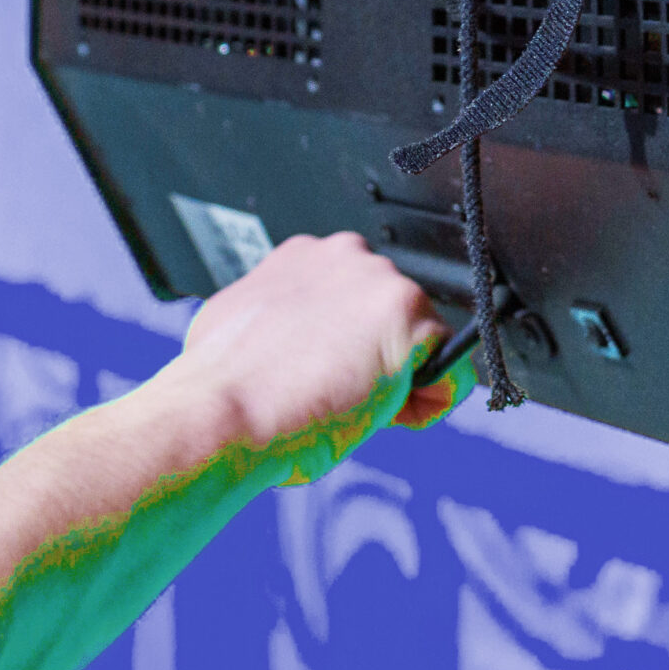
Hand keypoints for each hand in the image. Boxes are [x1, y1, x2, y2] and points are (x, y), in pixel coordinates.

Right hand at [164, 232, 462, 487]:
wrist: (221, 408)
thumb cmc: (219, 386)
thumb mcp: (242, 328)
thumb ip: (281, 320)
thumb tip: (285, 342)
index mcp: (304, 255)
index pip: (356, 299)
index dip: (345, 347)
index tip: (322, 374)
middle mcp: (346, 254)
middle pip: (392, 318)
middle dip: (375, 359)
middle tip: (334, 394)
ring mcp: (381, 281)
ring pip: (421, 345)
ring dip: (398, 383)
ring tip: (350, 406)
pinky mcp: (410, 316)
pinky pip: (449, 374)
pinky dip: (425, 406)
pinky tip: (382, 415)